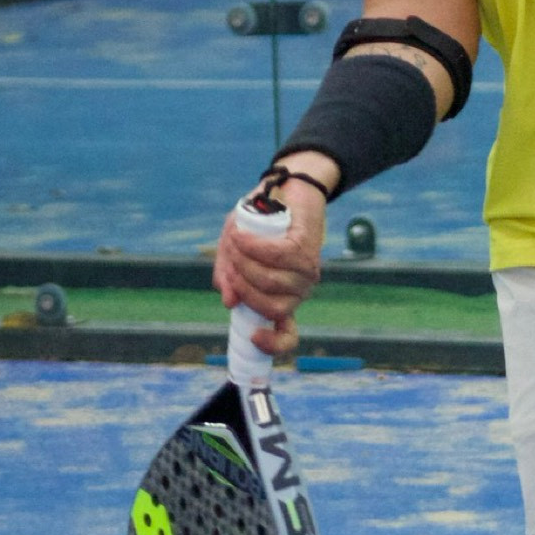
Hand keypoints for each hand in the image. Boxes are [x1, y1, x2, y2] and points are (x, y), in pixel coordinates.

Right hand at [212, 168, 328, 357]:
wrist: (286, 190)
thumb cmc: (259, 224)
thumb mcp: (235, 250)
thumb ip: (229, 275)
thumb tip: (229, 302)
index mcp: (282, 298)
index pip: (288, 335)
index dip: (274, 344)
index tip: (253, 337)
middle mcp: (297, 291)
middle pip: (268, 305)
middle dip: (240, 284)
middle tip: (230, 257)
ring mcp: (305, 272)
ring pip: (269, 281)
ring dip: (244, 262)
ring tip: (235, 241)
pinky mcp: (306, 249)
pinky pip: (276, 256)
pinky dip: (253, 246)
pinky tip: (241, 236)